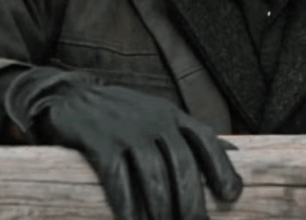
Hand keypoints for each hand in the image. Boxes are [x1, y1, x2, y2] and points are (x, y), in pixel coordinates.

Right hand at [3, 68, 241, 219]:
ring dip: (162, 208)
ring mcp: (127, 131)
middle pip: (182, 164)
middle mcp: (154, 121)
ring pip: (153, 175)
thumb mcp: (161, 115)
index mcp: (173, 115)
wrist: (72, 96)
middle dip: (192, 200)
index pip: (206, 140)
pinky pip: (118, 178)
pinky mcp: (99, 143)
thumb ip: (191, 135)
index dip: (222, 168)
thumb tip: (233, 156)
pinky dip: (127, 204)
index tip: (232, 195)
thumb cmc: (124, 115)